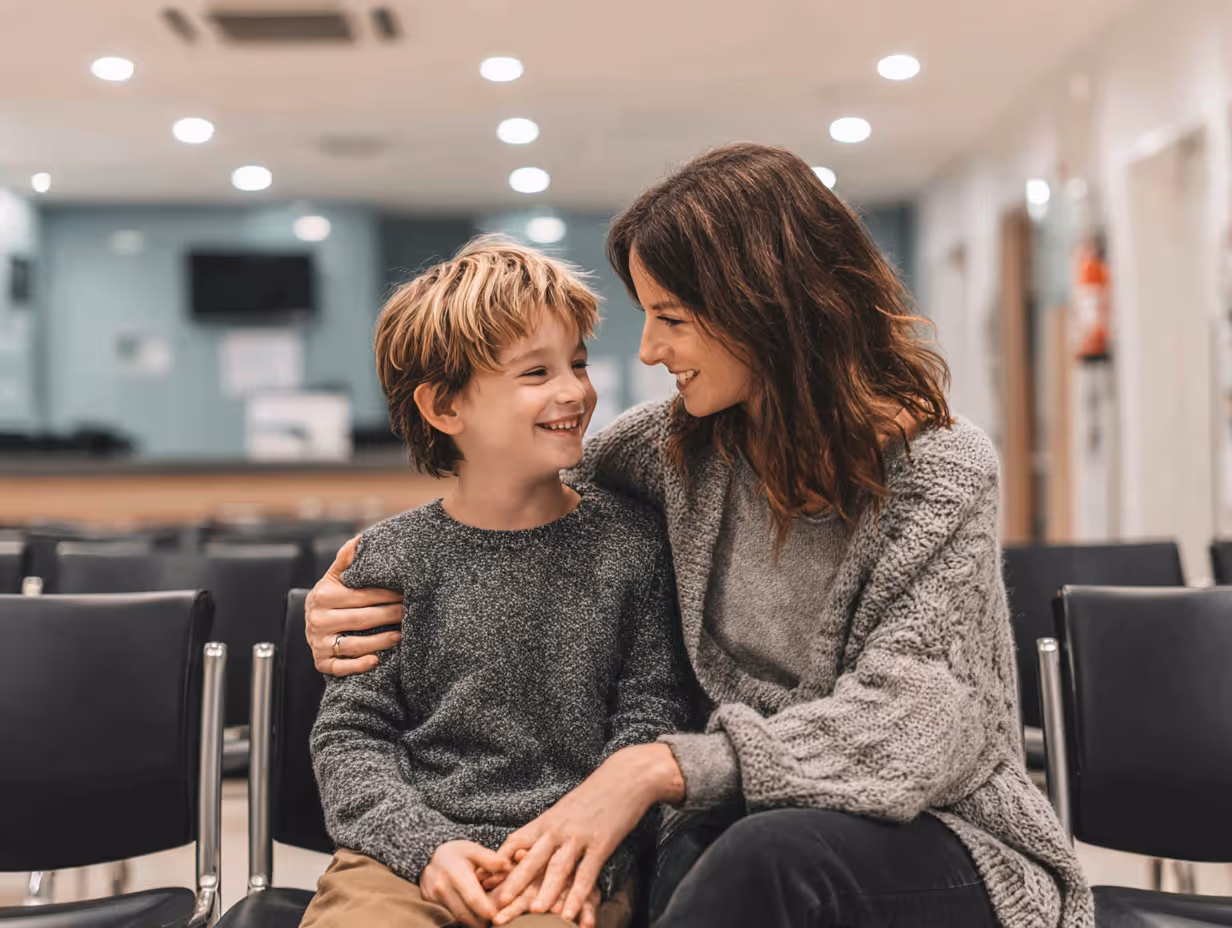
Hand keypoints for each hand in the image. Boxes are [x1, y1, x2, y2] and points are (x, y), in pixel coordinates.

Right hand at [306, 536, 402, 675]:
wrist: (310, 622)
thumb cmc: (330, 598)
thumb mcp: (334, 578)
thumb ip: (346, 560)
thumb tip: (360, 539)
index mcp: (323, 596)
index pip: (363, 596)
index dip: (387, 594)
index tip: (408, 593)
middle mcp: (319, 620)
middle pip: (362, 619)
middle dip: (390, 615)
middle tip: (412, 613)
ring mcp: (319, 643)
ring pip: (355, 644)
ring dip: (381, 641)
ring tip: (402, 635)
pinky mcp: (321, 662)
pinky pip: (341, 667)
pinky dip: (359, 665)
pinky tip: (377, 660)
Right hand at [420, 840, 509, 927]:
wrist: (430, 857)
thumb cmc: (457, 853)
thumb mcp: (473, 849)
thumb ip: (491, 859)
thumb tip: (508, 867)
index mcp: (455, 872)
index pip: (472, 897)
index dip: (486, 909)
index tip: (498, 914)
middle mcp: (442, 888)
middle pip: (465, 913)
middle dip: (481, 921)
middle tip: (496, 921)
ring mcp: (435, 899)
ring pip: (457, 918)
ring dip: (473, 922)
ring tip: (487, 922)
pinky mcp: (433, 906)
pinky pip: (450, 916)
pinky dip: (464, 919)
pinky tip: (475, 918)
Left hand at [492, 744, 683, 924]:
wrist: (625, 776)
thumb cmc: (594, 793)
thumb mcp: (564, 808)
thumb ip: (549, 828)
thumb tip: (532, 846)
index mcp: (546, 821)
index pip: (516, 842)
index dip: (500, 862)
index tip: (484, 880)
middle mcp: (557, 829)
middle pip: (531, 858)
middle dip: (514, 883)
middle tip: (498, 904)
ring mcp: (579, 837)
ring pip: (558, 868)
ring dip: (546, 892)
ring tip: (534, 912)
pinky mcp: (601, 844)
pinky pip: (586, 874)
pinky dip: (578, 895)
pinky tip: (571, 912)